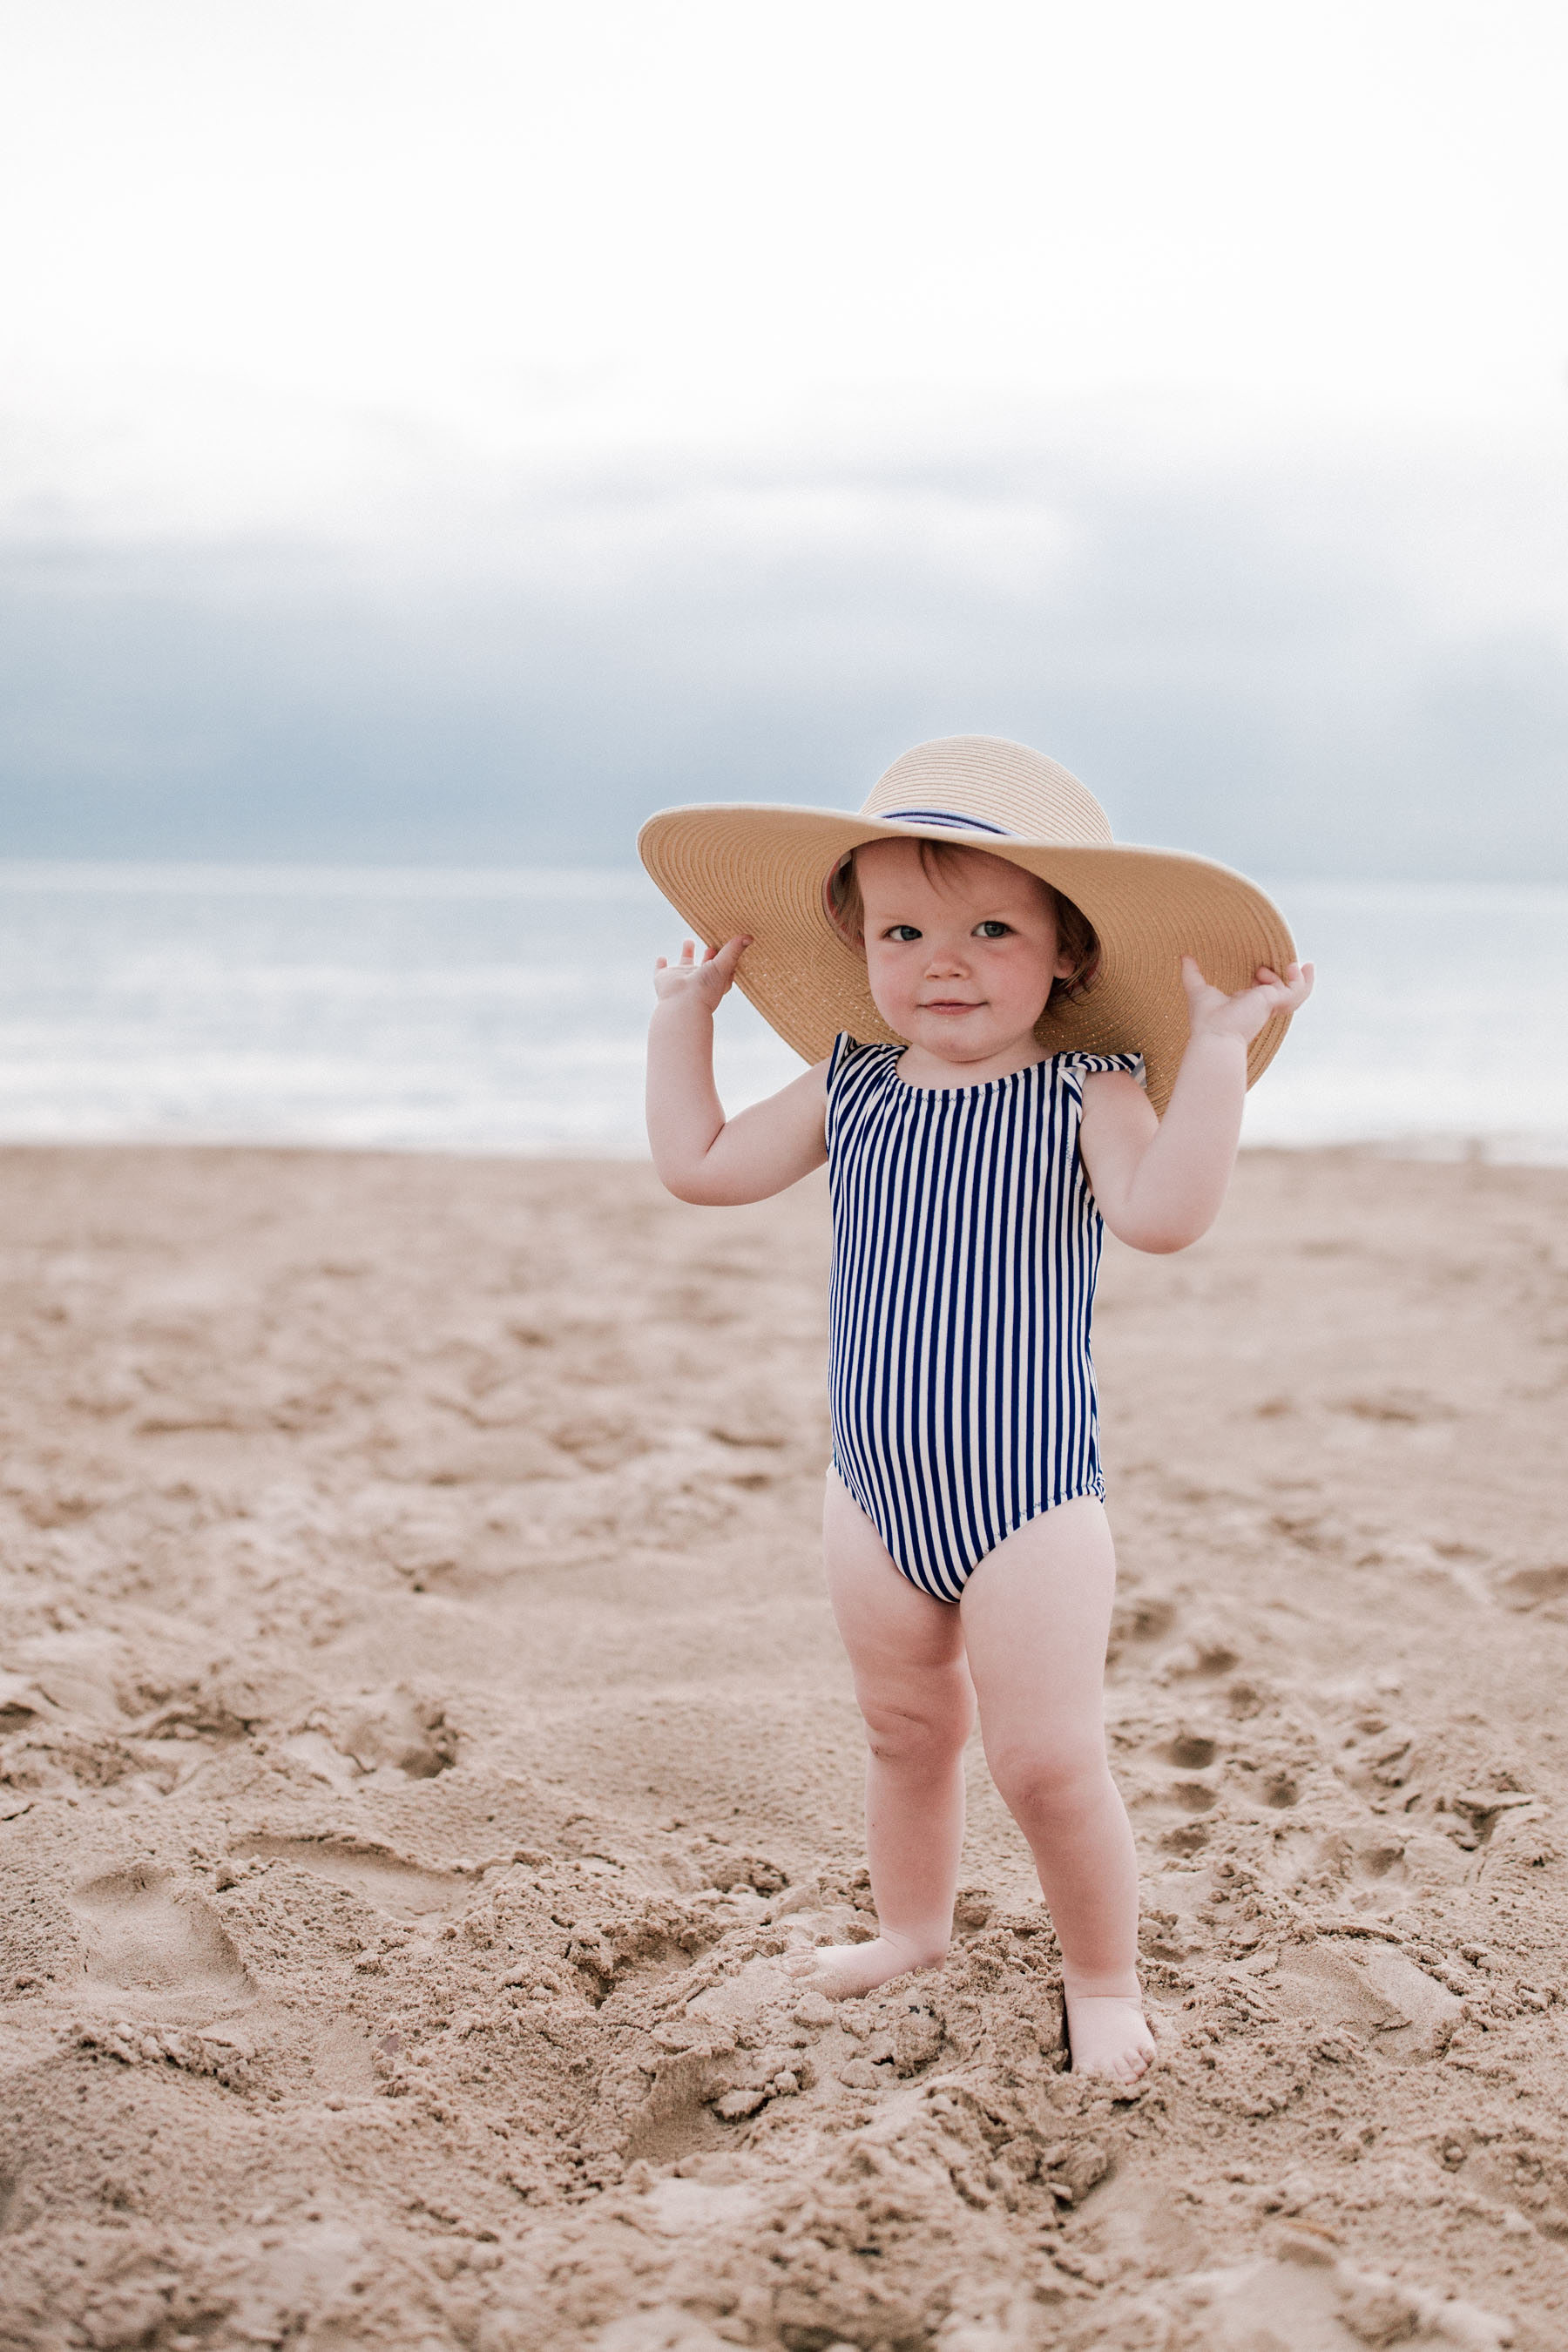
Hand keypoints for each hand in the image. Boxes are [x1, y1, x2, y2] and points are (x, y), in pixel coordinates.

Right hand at [652, 935, 750, 1011]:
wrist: (682, 1004)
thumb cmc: (706, 988)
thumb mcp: (723, 965)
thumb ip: (733, 951)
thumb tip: (749, 937)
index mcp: (714, 979)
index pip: (723, 968)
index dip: (727, 959)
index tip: (729, 947)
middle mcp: (698, 979)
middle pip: (704, 966)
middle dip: (708, 955)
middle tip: (711, 945)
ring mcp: (680, 980)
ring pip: (684, 965)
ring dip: (687, 953)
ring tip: (689, 941)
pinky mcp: (664, 980)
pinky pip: (661, 970)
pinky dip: (660, 964)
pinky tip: (661, 958)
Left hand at [1181, 954, 1313, 1047]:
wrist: (1214, 1036)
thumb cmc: (1206, 1020)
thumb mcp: (1198, 990)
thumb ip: (1192, 973)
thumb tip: (1183, 957)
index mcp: (1246, 1006)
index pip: (1263, 993)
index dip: (1265, 979)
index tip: (1260, 969)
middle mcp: (1260, 1007)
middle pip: (1284, 994)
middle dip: (1290, 979)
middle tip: (1291, 965)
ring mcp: (1269, 1006)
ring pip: (1296, 994)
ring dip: (1298, 979)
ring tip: (1298, 965)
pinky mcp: (1274, 1002)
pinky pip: (1297, 990)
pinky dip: (1300, 980)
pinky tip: (1295, 967)